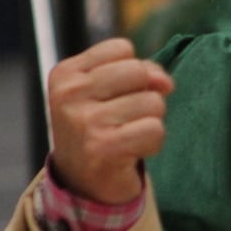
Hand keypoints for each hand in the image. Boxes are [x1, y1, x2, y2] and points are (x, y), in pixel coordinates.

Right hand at [47, 38, 174, 204]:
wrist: (82, 182)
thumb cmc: (100, 126)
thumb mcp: (109, 89)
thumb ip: (140, 71)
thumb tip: (164, 82)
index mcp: (65, 74)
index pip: (122, 49)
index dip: (132, 72)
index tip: (114, 97)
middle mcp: (69, 94)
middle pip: (138, 72)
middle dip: (144, 95)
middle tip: (123, 119)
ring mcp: (84, 121)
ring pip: (152, 102)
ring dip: (149, 121)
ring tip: (126, 135)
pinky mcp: (103, 147)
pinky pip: (155, 130)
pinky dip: (152, 143)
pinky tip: (132, 151)